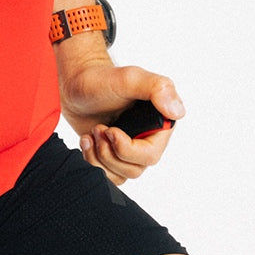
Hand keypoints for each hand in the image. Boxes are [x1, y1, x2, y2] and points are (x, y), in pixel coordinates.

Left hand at [60, 55, 184, 185]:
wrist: (76, 84)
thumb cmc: (102, 79)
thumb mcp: (130, 78)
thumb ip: (157, 88)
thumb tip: (177, 112)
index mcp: (159, 123)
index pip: (151, 154)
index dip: (127, 149)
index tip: (111, 131)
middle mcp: (148, 138)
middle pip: (134, 168)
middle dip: (110, 152)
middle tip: (98, 129)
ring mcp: (131, 149)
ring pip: (121, 174)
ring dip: (100, 157)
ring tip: (92, 133)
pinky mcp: (115, 155)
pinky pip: (109, 176)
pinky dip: (94, 163)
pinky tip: (88, 141)